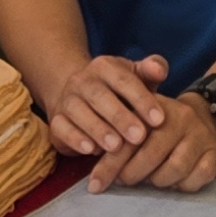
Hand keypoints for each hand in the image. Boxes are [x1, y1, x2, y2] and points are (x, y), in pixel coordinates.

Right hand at [42, 51, 173, 161]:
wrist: (81, 96)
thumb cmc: (121, 91)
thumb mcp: (138, 77)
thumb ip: (152, 71)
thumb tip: (159, 69)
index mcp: (105, 66)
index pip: (124, 80)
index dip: (142, 99)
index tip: (159, 120)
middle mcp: (83, 80)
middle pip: (100, 97)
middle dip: (120, 118)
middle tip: (139, 136)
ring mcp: (67, 100)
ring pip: (79, 112)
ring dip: (98, 130)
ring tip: (116, 147)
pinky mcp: (56, 121)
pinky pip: (61, 128)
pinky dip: (75, 139)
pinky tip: (90, 150)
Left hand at [89, 91, 215, 193]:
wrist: (208, 115)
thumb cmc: (162, 125)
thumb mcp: (139, 119)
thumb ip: (117, 138)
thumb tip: (94, 174)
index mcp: (155, 109)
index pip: (128, 139)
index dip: (109, 164)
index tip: (94, 185)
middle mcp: (181, 118)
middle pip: (151, 155)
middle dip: (133, 174)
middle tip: (125, 181)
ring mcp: (200, 136)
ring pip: (175, 169)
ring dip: (158, 181)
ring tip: (151, 180)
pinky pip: (197, 178)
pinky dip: (182, 186)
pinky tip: (174, 182)